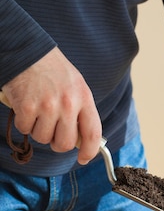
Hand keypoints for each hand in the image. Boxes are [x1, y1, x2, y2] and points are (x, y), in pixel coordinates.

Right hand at [2, 47, 101, 163]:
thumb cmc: (53, 71)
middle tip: (52, 131)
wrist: (28, 52)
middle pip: (65, 143)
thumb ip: (81, 111)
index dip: (90, 151)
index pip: (92, 133)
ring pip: (43, 138)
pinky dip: (23, 122)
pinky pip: (25, 129)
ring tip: (38, 111)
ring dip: (38, 130)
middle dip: (57, 143)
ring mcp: (47, 106)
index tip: (84, 158)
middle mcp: (68, 103)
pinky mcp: (27, 107)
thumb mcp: (76, 86)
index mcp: (84, 98)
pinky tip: (27, 106)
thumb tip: (82, 139)